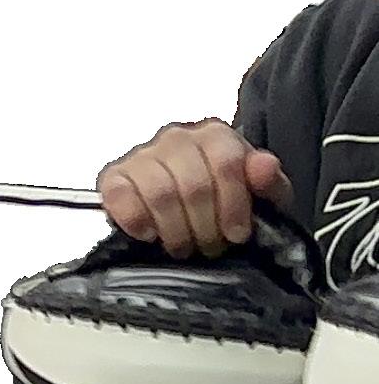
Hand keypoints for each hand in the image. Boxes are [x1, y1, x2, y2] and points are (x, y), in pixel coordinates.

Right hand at [96, 119, 296, 258]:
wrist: (196, 213)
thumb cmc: (229, 204)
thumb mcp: (263, 198)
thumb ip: (270, 182)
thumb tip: (264, 166)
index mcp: (215, 136)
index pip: (226, 162)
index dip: (233, 204)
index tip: (237, 234)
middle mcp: (176, 137)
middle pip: (193, 185)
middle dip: (205, 226)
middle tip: (210, 246)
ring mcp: (141, 155)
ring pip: (160, 193)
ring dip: (175, 231)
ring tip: (183, 246)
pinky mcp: (113, 176)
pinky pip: (119, 195)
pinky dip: (135, 219)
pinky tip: (149, 234)